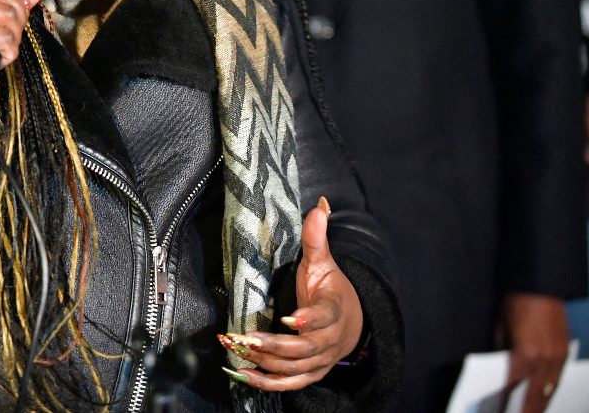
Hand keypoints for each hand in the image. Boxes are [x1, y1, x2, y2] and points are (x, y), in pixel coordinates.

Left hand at [218, 197, 363, 390]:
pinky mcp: (308, 374)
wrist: (351, 324)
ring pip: (293, 369)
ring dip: (265, 363)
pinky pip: (287, 384)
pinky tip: (241, 374)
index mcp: (333, 311)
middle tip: (246, 338)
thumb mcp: (323, 263)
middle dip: (274, 346)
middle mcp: (328, 341)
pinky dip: (265, 382)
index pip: (324, 318)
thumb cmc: (329, 289)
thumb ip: (316, 238)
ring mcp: (319, 361)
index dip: (308, 320)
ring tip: (238, 350)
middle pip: (304, 349)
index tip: (290, 318)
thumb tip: (320, 205)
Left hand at [501, 293, 568, 412]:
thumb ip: (502, 349)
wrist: (541, 283)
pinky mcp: (565, 350)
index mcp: (525, 354)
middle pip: (536, 395)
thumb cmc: (515, 301)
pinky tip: (544, 395)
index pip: (514, 387)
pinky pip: (557, 377)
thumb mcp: (500, 326)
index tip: (500, 410)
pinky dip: (550, 389)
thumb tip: (501, 366)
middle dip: (528, 410)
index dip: (508, 402)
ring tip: (532, 412)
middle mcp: (544, 359)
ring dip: (541, 403)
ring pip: (550, 388)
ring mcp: (558, 356)